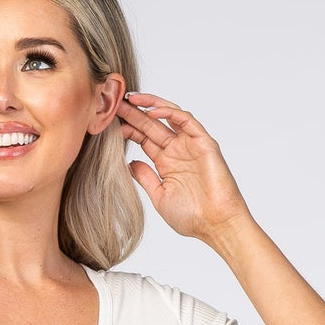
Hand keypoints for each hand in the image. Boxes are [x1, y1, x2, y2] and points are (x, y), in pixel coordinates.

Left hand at [117, 92, 251, 240]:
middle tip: (115, 103)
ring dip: (150, 105)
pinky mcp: (203, 142)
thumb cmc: (191, 216)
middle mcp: (177, 151)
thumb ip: (145, 178)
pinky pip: (186, 120)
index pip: (143, 139)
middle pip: (152, 125)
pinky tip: (151, 112)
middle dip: (134, 113)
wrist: (215, 224)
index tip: (109, 124)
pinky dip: (169, 113)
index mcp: (165, 163)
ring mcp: (190, 145)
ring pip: (168, 116)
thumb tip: (130, 163)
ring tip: (131, 99)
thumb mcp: (159, 197)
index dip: (128, 129)